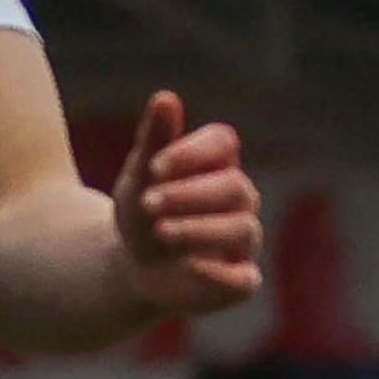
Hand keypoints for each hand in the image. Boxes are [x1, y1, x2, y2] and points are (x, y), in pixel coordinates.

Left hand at [111, 92, 261, 315]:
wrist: (134, 266)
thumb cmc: (144, 211)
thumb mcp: (140, 175)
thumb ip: (154, 138)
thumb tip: (166, 97)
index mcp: (219, 164)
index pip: (223, 143)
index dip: (193, 152)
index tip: (154, 165)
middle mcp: (240, 199)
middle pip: (234, 187)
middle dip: (190, 194)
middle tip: (150, 202)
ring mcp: (242, 240)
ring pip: (241, 229)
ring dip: (199, 229)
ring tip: (161, 231)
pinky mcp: (238, 281)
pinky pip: (245, 279)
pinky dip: (221, 274)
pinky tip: (190, 265)